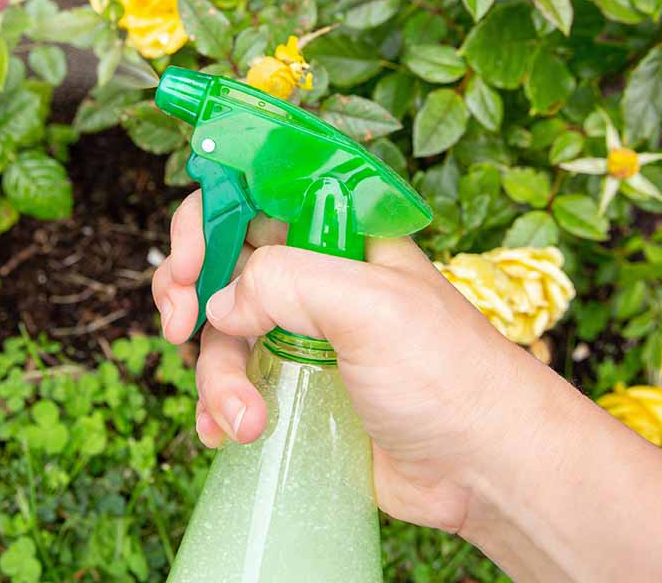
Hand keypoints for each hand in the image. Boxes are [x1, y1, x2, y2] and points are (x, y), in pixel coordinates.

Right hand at [150, 190, 561, 533]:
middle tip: (179, 324)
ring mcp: (303, 332)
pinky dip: (217, 406)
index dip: (210, 215)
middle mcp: (318, 275)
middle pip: (223, 260)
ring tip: (244, 418)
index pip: (257, 192)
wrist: (483, 469)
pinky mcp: (296, 386)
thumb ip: (289, 282)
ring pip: (220, 330)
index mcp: (340, 234)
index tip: (189, 260)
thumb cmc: (450, 376)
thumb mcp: (372, 309)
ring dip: (215, 374)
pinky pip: (233, 381)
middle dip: (189, 292)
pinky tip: (225, 433)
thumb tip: (222, 301)